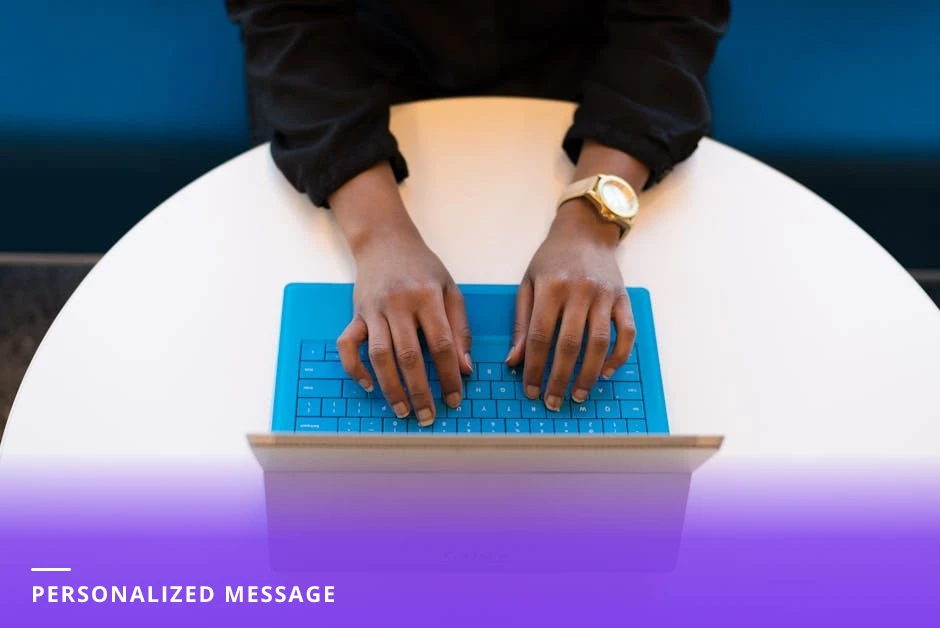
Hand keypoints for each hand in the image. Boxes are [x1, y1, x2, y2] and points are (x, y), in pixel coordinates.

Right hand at [336, 227, 471, 425]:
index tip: (454, 398)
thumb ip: (460, 328)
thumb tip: (464, 368)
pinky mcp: (355, 313)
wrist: (384, 239)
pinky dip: (354, 368)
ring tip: (402, 411)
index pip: (442, 344)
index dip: (449, 375)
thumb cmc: (421, 267)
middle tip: (428, 416)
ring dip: (390, 387)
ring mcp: (373, 310)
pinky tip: (368, 386)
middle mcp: (399, 304)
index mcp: (427, 297)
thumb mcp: (450, 289)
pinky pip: (347, 345)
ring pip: (379, 355)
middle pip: (409, 355)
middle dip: (420, 390)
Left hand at [506, 199, 635, 410]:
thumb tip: (514, 361)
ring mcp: (604, 295)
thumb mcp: (528, 283)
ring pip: (599, 343)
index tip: (530, 390)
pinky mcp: (623, 298)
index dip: (534, 367)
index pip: (540, 335)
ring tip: (578, 394)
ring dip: (589, 374)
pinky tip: (607, 372)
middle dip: (559, 377)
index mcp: (550, 287)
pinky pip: (626, 332)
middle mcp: (579, 291)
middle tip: (553, 401)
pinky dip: (619, 356)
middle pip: (569, 344)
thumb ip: (521, 322)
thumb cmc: (552, 259)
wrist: (585, 231)